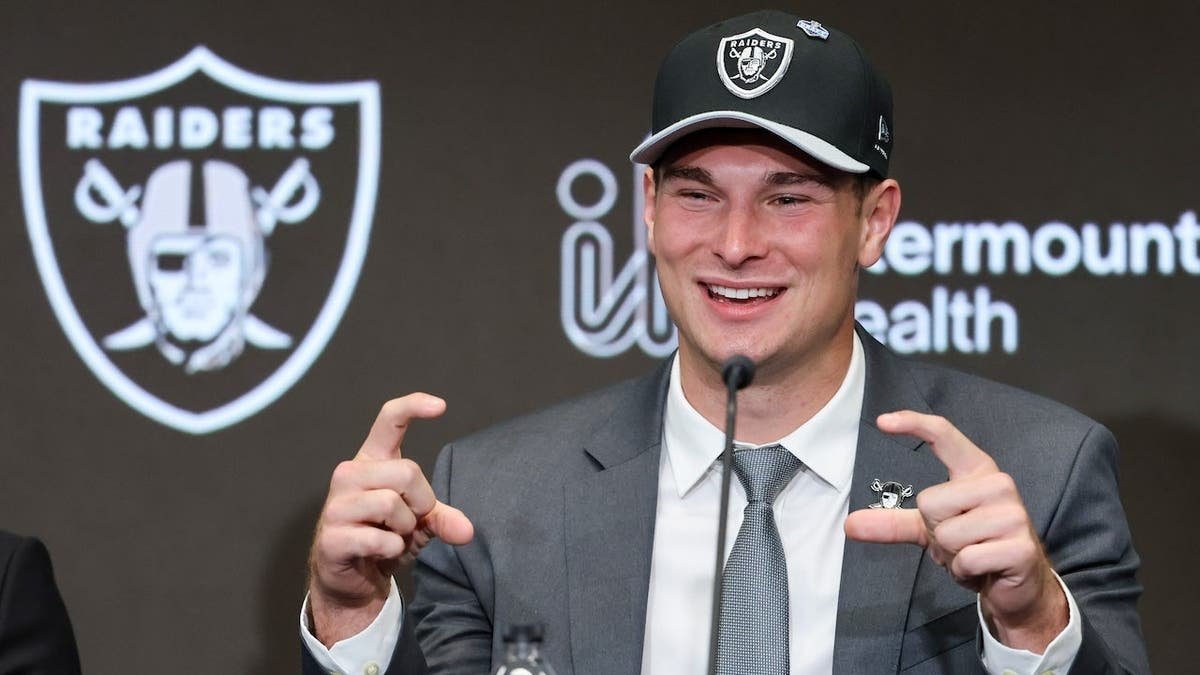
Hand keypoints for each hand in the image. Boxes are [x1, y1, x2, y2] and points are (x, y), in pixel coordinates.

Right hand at [307, 393, 474, 645]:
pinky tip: (381, 553)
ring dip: (405, 529)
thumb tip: (467, 532)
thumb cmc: (384, 538)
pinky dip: (393, 550)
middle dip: (421, 502)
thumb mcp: (419, 522)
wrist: (352, 580)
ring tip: (393, 537)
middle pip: (407, 472)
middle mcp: (350, 475)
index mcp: (371, 460)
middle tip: (410, 522)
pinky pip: (381, 539)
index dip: (413, 406)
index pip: (389, 420)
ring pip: (392, 504)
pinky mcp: (332, 537)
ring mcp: (337, 505)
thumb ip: (443, 518)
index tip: (441, 406)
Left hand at [844, 411, 1067, 652]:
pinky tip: (983, 569)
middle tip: (960, 542)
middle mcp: (998, 484)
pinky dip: (965, 571)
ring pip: (946, 535)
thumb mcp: (931, 529)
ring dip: (951, 556)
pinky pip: (966, 559)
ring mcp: (1013, 514)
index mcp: (976, 471)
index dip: (913, 424)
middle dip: (935, 532)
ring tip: (973, 554)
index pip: (944, 436)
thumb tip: (849, 525)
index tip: (882, 421)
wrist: (1016, 584)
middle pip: (930, 503)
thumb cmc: (974, 546)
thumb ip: (893, 522)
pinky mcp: (1020, 547)